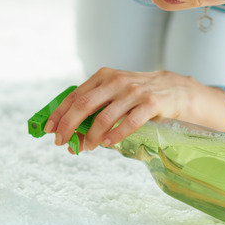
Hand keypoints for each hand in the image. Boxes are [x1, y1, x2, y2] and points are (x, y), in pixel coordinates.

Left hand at [43, 67, 211, 151]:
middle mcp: (116, 81)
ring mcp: (134, 91)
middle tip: (61, 142)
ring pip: (105, 116)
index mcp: (103, 77)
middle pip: (84, 104)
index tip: (49, 129)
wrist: (175, 89)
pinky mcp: (151, 103)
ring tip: (87, 148)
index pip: (75, 95)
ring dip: (92, 136)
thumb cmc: (138, 95)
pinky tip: (107, 144)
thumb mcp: (115, 94)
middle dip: (69, 125)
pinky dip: (115, 135)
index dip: (59, 113)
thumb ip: (96, 109)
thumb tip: (72, 136)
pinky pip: (129, 122)